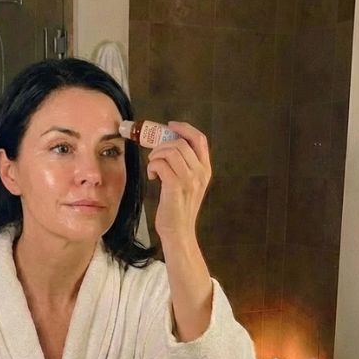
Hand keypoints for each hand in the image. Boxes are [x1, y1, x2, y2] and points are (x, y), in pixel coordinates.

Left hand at [147, 121, 211, 242]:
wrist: (178, 232)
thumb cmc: (178, 209)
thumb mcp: (188, 185)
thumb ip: (184, 167)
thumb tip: (167, 146)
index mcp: (205, 170)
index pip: (199, 139)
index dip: (184, 128)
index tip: (170, 126)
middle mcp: (200, 173)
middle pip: (181, 142)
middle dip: (162, 144)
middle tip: (154, 155)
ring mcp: (189, 180)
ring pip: (170, 150)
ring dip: (156, 155)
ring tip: (153, 167)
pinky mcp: (175, 186)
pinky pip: (160, 163)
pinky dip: (152, 166)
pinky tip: (152, 176)